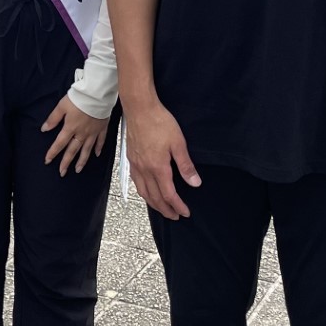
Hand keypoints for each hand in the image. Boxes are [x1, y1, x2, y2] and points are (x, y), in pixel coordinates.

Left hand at [42, 95, 109, 176]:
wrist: (97, 94)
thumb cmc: (79, 98)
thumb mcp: (62, 106)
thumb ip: (53, 118)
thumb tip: (44, 129)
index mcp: (70, 128)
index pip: (60, 143)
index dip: (53, 153)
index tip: (47, 161)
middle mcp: (81, 133)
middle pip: (72, 151)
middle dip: (66, 162)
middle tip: (62, 172)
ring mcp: (93, 132)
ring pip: (86, 150)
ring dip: (82, 161)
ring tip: (78, 170)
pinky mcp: (101, 128)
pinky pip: (100, 141)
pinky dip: (98, 148)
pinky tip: (96, 155)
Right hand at [124, 95, 198, 218]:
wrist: (139, 109)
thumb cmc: (160, 122)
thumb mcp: (178, 143)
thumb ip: (186, 166)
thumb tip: (195, 183)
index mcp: (158, 168)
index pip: (169, 195)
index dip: (178, 206)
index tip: (185, 212)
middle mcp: (144, 170)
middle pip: (155, 198)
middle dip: (166, 210)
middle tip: (175, 216)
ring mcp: (136, 165)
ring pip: (143, 192)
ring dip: (153, 204)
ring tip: (162, 209)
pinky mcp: (130, 159)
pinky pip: (136, 182)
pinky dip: (143, 192)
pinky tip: (147, 191)